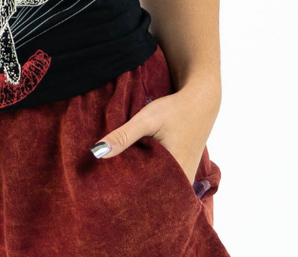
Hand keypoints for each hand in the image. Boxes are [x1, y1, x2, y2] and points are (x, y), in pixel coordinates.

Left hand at [89, 84, 217, 184]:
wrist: (200, 101)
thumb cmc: (174, 109)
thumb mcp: (147, 119)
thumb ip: (123, 136)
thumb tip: (96, 153)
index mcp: (176, 174)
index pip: (146, 195)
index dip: (126, 194)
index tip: (107, 189)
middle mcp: (184, 181)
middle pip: (152, 195)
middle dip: (132, 191)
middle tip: (110, 187)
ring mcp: (186, 178)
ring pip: (159, 189)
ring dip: (142, 184)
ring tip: (121, 180)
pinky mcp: (184, 172)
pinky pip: (166, 182)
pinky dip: (152, 177)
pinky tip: (137, 170)